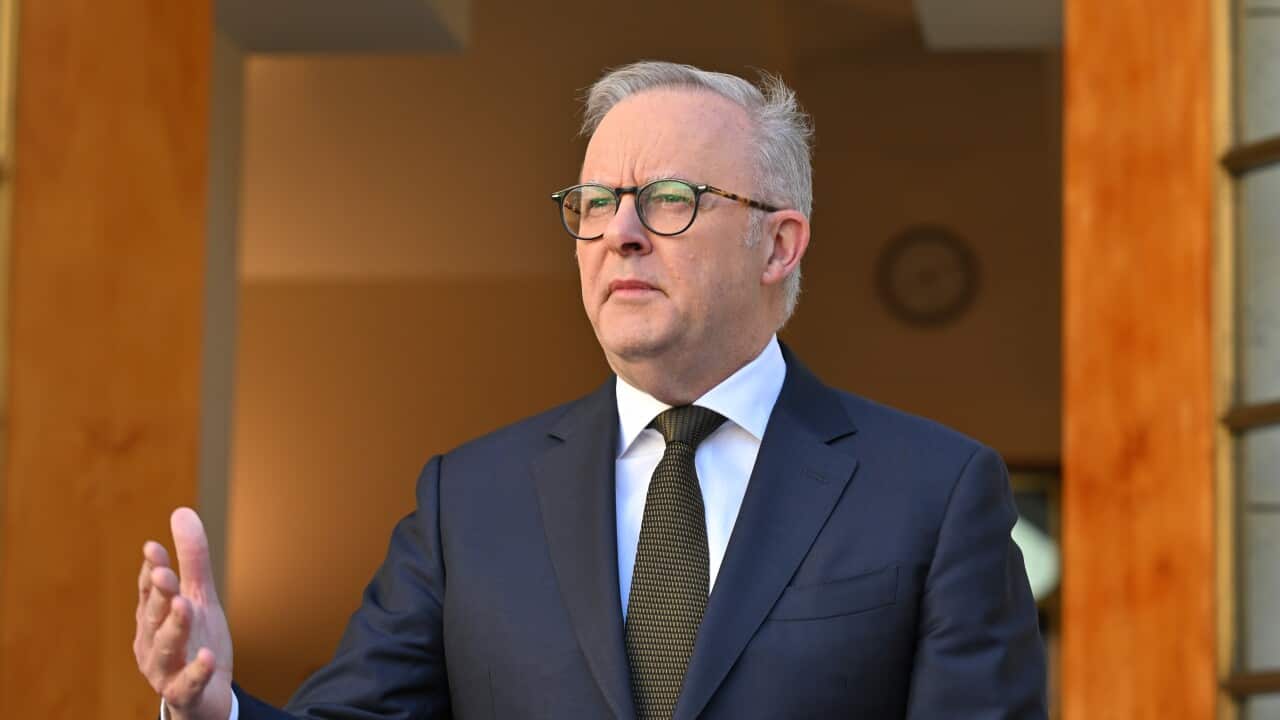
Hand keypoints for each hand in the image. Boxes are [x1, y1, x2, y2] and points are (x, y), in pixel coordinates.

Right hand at [134, 508, 234, 719]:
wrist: (204, 697)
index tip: (154, 547)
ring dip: (174, 627)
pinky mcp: (185, 693)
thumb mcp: (199, 597)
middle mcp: (152, 642)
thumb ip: (192, 559)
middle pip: (154, 616)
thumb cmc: (196, 641)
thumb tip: (182, 511)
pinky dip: (197, 671)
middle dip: (159, 595)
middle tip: (165, 574)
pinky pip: (188, 683)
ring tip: (185, 605)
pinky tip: (208, 657)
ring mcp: (165, 670)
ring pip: (166, 648)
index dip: (152, 570)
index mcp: (153, 617)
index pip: (149, 590)